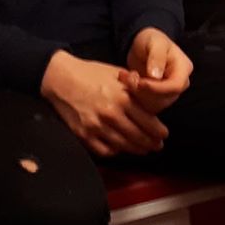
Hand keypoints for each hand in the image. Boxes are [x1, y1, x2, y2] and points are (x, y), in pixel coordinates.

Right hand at [42, 51, 167, 156]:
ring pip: (123, 145)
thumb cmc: (90, 73)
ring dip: (135, 150)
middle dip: (151, 143)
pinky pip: (103, 150)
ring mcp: (97, 126)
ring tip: (143, 150)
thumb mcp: (118, 74)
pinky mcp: (83, 134)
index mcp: (123, 98)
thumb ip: (136, 88)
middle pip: (138, 136)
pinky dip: (114, 151)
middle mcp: (112, 114)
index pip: (148, 121)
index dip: (159, 131)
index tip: (164, 135)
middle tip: (157, 146)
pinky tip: (119, 149)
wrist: (60, 78)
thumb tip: (153, 99)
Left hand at [125, 28, 193, 115]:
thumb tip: (156, 76)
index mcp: (184, 69)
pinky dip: (133, 97)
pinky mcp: (156, 98)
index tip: (139, 82)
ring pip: (154, 105)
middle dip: (143, 91)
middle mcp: (179, 83)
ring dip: (136, 94)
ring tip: (125, 77)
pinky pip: (146, 105)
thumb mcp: (154, 42)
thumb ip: (156, 57)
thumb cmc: (151, 39)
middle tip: (127, 77)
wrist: (142, 45)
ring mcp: (168, 92)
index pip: (175, 86)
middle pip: (165, 99)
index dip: (157, 88)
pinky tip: (125, 82)